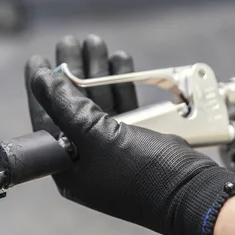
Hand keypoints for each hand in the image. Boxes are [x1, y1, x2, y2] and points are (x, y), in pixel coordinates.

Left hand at [25, 35, 234, 234]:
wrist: (195, 192)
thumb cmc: (143, 172)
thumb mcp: (97, 136)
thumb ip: (65, 106)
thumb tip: (40, 78)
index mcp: (68, 168)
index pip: (46, 121)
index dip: (41, 88)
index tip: (39, 59)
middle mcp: (86, 161)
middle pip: (72, 107)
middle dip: (73, 72)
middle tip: (71, 42)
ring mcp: (112, 151)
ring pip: (98, 103)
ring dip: (97, 73)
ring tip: (95, 42)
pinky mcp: (136, 142)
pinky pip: (122, 108)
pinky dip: (120, 84)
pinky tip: (119, 60)